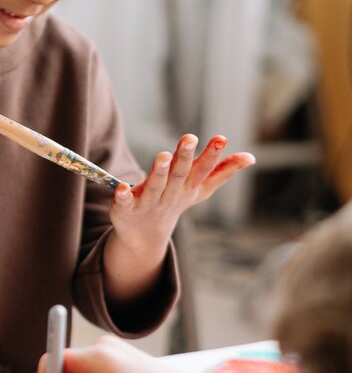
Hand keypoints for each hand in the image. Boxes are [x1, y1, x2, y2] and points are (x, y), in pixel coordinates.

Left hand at [110, 134, 254, 254]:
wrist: (145, 235)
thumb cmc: (175, 202)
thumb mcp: (200, 189)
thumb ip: (223, 171)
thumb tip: (251, 157)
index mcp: (188, 186)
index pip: (203, 170)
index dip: (212, 155)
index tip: (221, 138)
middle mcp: (171, 194)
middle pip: (179, 174)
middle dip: (185, 157)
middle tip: (190, 138)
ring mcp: (149, 202)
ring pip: (155, 186)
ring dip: (159, 172)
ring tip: (163, 155)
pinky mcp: (126, 208)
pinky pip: (125, 202)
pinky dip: (124, 195)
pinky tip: (122, 187)